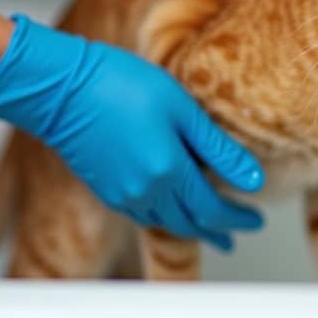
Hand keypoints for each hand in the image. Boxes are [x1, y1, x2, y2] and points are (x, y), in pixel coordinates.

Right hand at [0, 15, 264, 250]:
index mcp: (168, 172)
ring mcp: (121, 194)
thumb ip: (218, 148)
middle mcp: (145, 192)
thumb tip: (254, 180)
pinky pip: (143, 215)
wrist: (60, 87)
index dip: (238, 218)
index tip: (257, 220)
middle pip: (190, 223)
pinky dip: (164, 218)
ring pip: (165, 223)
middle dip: (217, 230)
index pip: (213, 209)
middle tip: (238, 232)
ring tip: (209, 228)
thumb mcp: (181, 108)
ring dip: (191, 228)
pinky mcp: (104, 189)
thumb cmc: (120, 84)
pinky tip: (170, 211)